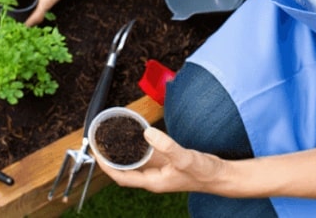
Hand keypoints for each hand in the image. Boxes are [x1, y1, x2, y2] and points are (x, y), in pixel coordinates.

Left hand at [93, 127, 225, 194]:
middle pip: (124, 169)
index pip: (121, 176)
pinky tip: (136, 135)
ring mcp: (158, 170)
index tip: (96, 153)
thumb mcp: (185, 158)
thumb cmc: (204, 173)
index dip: (106, 166)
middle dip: (110, 157)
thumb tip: (147, 133)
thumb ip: (167, 146)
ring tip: (111, 137)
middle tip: (99, 141)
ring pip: (134, 161)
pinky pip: (146, 155)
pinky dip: (138, 146)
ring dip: (122, 151)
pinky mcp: (165, 162)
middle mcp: (152, 177)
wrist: (219, 176)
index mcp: (153, 182)